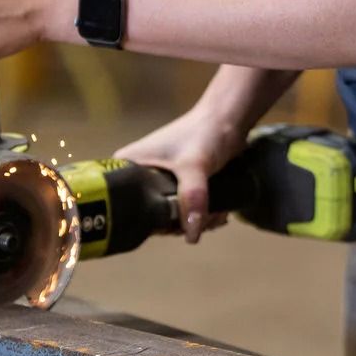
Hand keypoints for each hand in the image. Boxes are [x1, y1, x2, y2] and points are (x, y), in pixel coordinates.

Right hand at [113, 108, 247, 243]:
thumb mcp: (194, 166)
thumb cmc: (203, 133)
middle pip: (152, 217)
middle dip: (181, 222)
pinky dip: (202, 216)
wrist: (228, 119)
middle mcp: (138, 177)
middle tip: (203, 217)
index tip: (174, 222)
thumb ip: (191, 198)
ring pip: (172, 217)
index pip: (126, 208)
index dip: (149, 221)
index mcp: (127, 167)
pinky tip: (219, 212)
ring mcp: (158, 182)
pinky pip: (184, 211)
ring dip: (196, 221)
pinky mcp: (178, 186)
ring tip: (215, 212)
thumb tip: (191, 235)